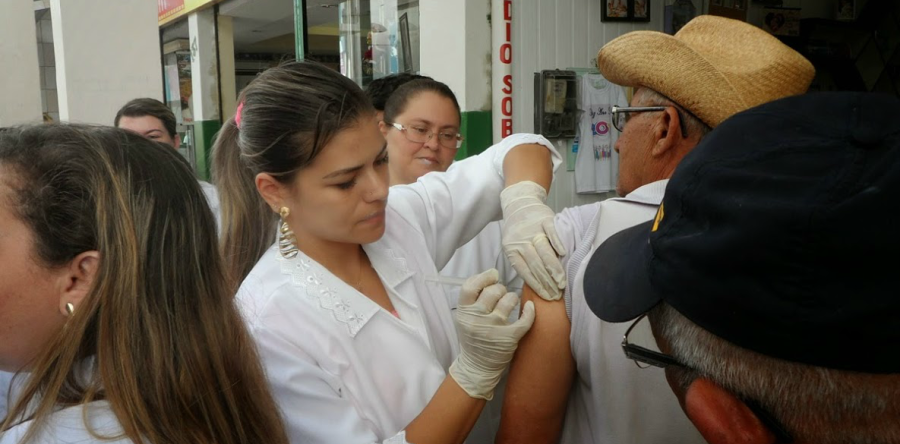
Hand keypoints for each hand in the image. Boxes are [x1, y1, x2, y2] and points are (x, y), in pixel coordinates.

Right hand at [450, 269, 535, 399]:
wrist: (477, 367)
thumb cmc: (473, 338)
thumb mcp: (464, 319)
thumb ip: (472, 300)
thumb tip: (491, 277)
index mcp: (464, 312)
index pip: (470, 286)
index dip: (484, 277)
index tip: (493, 276)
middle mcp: (477, 319)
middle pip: (492, 291)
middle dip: (500, 289)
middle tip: (501, 295)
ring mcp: (493, 328)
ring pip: (508, 300)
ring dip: (512, 298)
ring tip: (510, 303)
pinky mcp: (509, 338)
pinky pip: (524, 319)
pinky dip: (529, 311)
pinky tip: (529, 307)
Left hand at [500, 181, 566, 300]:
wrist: (520, 203)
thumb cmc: (519, 231)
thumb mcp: (514, 246)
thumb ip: (524, 261)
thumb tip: (539, 285)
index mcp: (511, 249)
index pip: (524, 271)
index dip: (536, 285)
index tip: (547, 296)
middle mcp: (520, 240)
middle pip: (535, 264)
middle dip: (547, 282)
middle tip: (557, 294)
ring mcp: (533, 229)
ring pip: (543, 250)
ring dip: (553, 268)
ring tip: (561, 282)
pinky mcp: (544, 219)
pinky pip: (551, 232)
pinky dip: (557, 242)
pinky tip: (563, 253)